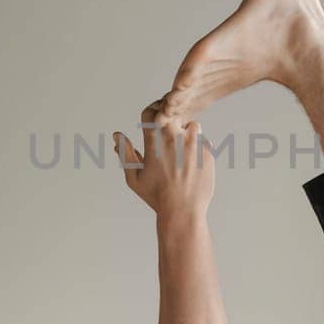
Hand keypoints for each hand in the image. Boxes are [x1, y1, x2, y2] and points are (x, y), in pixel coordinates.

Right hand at [113, 99, 214, 216]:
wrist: (182, 211)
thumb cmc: (156, 195)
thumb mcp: (134, 176)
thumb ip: (125, 152)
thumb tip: (116, 135)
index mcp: (154, 141)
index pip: (151, 112)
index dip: (153, 113)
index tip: (156, 120)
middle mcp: (174, 137)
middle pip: (174, 116)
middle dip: (172, 123)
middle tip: (171, 141)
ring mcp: (193, 143)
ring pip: (192, 126)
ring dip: (188, 135)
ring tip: (183, 156)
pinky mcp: (207, 151)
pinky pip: (204, 142)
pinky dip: (199, 150)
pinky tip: (193, 166)